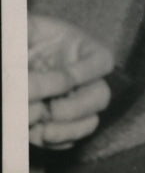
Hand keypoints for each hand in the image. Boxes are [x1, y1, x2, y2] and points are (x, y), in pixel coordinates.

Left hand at [28, 14, 112, 148]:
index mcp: (82, 49)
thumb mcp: (27, 30)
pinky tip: (35, 134)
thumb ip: (31, 38)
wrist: (13, 57)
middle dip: (77, 108)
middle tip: (51, 110)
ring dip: (66, 130)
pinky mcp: (61, 124)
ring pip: (89, 123)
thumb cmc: (22, 37)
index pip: (103, 61)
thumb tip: (44, 73)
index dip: (87, 73)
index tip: (66, 79)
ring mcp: (74, 102)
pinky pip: (69, 140)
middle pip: (101, 96)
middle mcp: (84, 78)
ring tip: (41, 129)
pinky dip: (54, 142)